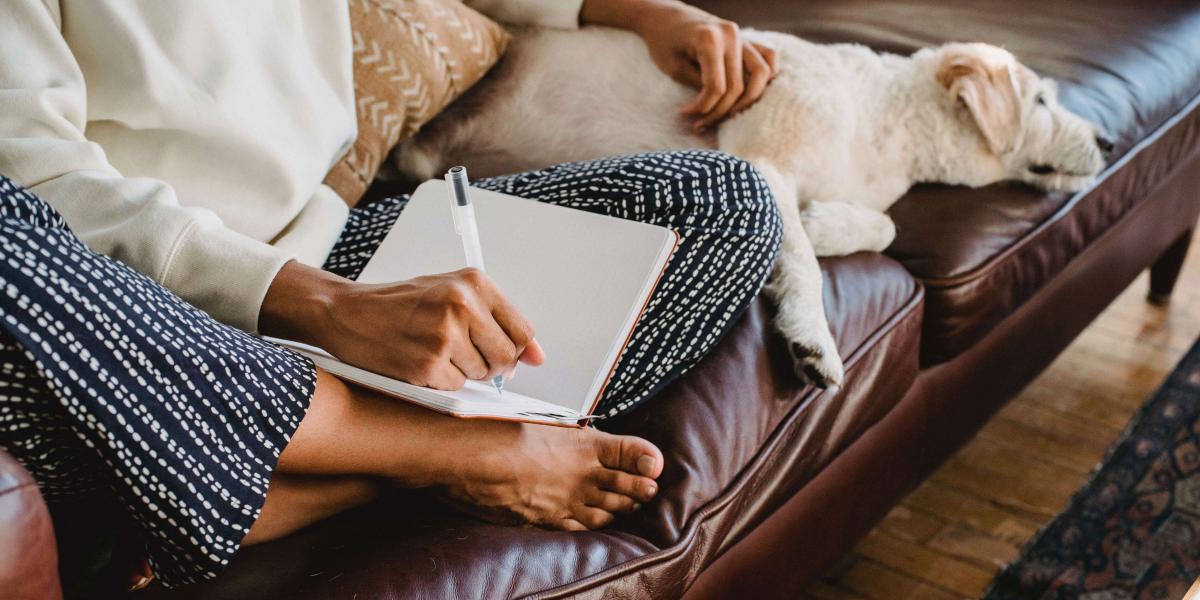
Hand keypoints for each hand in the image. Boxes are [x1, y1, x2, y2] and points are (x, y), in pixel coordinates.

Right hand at [260, 261, 544, 389]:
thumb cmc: (401, 303)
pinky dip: (441, 380)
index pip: (522, 329)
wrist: (348, 312)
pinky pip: (455, 385)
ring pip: (481, 374)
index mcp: (474, 283)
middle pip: (506, 356)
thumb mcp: (452, 294)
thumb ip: (497, 319)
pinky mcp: (427, 363)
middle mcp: (462, 305)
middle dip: (491, 364)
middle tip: (463, 353)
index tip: (506, 354)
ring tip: (435, 349)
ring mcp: (444, 335)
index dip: (517, 349)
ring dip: (463, 370)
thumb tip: (536, 356)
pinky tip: (420, 360)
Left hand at [584, 0, 778, 132]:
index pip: (716, 87)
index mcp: (709, 39)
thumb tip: (714, 109)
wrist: (664, 16)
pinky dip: (768, 74)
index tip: (685, 114)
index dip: (703, 107)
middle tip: (700, 123)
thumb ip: (699, 86)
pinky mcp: (746, 38)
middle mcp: (730, 35)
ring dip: (747, 100)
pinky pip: (768, 56)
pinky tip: (753, 91)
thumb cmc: (664, 42)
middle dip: (719, 110)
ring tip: (729, 114)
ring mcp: (741, 35)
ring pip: (761, 73)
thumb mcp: (674, 68)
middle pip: (737, 86)